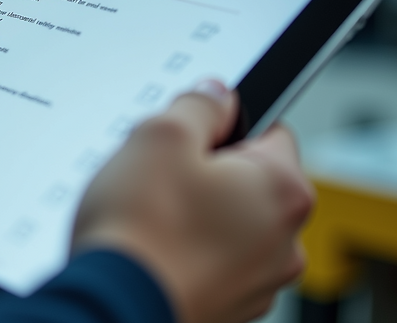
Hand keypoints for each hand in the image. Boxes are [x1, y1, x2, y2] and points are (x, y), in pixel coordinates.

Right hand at [73, 81, 313, 322]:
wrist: (112, 310)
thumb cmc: (141, 231)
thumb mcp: (161, 135)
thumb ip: (198, 105)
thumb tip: (215, 96)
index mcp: (283, 191)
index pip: (270, 129)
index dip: (223, 124)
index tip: (191, 132)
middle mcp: (285, 242)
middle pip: (247, 180)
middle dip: (205, 172)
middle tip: (159, 175)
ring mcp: (258, 283)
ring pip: (227, 224)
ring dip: (195, 215)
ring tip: (149, 217)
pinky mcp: (228, 309)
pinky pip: (210, 262)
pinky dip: (185, 253)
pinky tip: (150, 250)